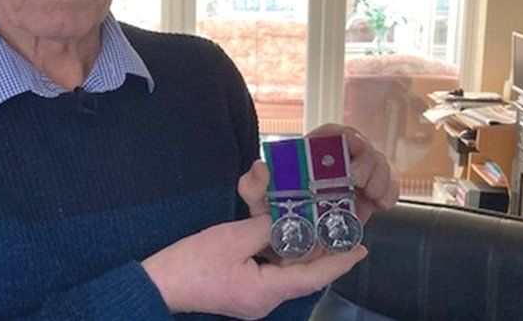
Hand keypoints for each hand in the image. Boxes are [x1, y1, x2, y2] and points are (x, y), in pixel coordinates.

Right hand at [141, 214, 365, 317]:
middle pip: (303, 277)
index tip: (362, 248)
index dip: (338, 262)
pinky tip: (288, 239)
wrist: (160, 284)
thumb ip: (264, 228)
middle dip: (324, 255)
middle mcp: (264, 301)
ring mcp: (254, 300)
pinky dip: (283, 257)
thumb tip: (286, 220)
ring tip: (322, 231)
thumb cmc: (191, 263)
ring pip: (288, 275)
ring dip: (303, 254)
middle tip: (343, 232)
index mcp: (265, 292)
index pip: (312, 277)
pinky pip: (272, 275)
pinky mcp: (244, 293)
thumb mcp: (230, 238)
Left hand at [240, 124, 399, 223]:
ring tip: (373, 197)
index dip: (347, 135)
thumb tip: (260, 166)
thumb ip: (252, 185)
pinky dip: (390, 192)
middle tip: (361, 182)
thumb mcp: (258, 200)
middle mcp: (338, 163)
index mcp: (313, 155)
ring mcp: (357, 179)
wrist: (290, 245)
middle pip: (364, 148)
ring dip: (381, 178)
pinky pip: (388, 187)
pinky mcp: (369, 197)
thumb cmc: (273, 214)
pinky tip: (382, 205)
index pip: (335, 133)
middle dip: (368, 162)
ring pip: (380, 166)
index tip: (354, 146)